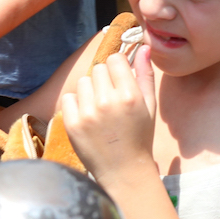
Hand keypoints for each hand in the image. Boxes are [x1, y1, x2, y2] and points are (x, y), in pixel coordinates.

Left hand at [59, 52, 156, 184]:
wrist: (123, 170)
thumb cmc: (139, 136)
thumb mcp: (150, 106)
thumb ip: (146, 75)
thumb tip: (144, 47)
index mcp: (130, 96)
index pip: (115, 59)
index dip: (118, 67)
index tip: (120, 79)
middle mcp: (107, 102)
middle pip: (98, 68)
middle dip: (105, 79)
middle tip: (111, 98)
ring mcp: (88, 113)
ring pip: (83, 82)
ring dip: (90, 91)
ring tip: (100, 109)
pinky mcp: (72, 123)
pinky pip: (69, 98)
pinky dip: (77, 104)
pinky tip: (88, 117)